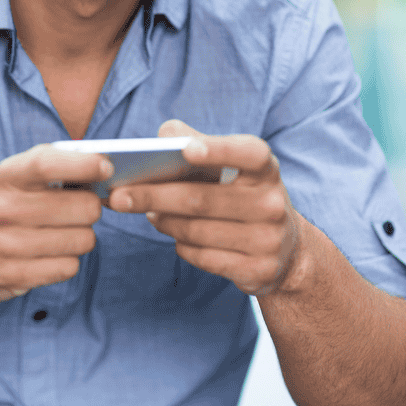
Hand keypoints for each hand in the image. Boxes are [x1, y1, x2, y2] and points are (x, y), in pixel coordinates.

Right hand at [0, 145, 109, 301]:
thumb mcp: (12, 177)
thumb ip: (52, 166)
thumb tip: (102, 168)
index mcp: (6, 176)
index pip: (46, 164)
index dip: (81, 164)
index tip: (106, 167)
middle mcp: (3, 209)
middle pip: (81, 208)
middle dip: (91, 208)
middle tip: (81, 210)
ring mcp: (4, 245)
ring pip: (81, 241)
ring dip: (82, 237)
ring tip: (65, 233)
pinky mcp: (10, 276)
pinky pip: (67, 268)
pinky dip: (68, 261)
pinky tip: (53, 254)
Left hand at [108, 120, 300, 296]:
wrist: (287, 250)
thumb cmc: (243, 195)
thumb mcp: (232, 167)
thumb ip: (198, 143)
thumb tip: (166, 134)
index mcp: (265, 168)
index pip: (247, 153)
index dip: (218, 150)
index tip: (185, 151)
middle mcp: (271, 202)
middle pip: (201, 199)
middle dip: (154, 196)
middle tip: (117, 196)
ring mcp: (268, 240)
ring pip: (197, 231)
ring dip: (163, 222)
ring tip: (146, 213)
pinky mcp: (258, 271)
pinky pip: (204, 257)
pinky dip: (181, 245)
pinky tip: (174, 235)